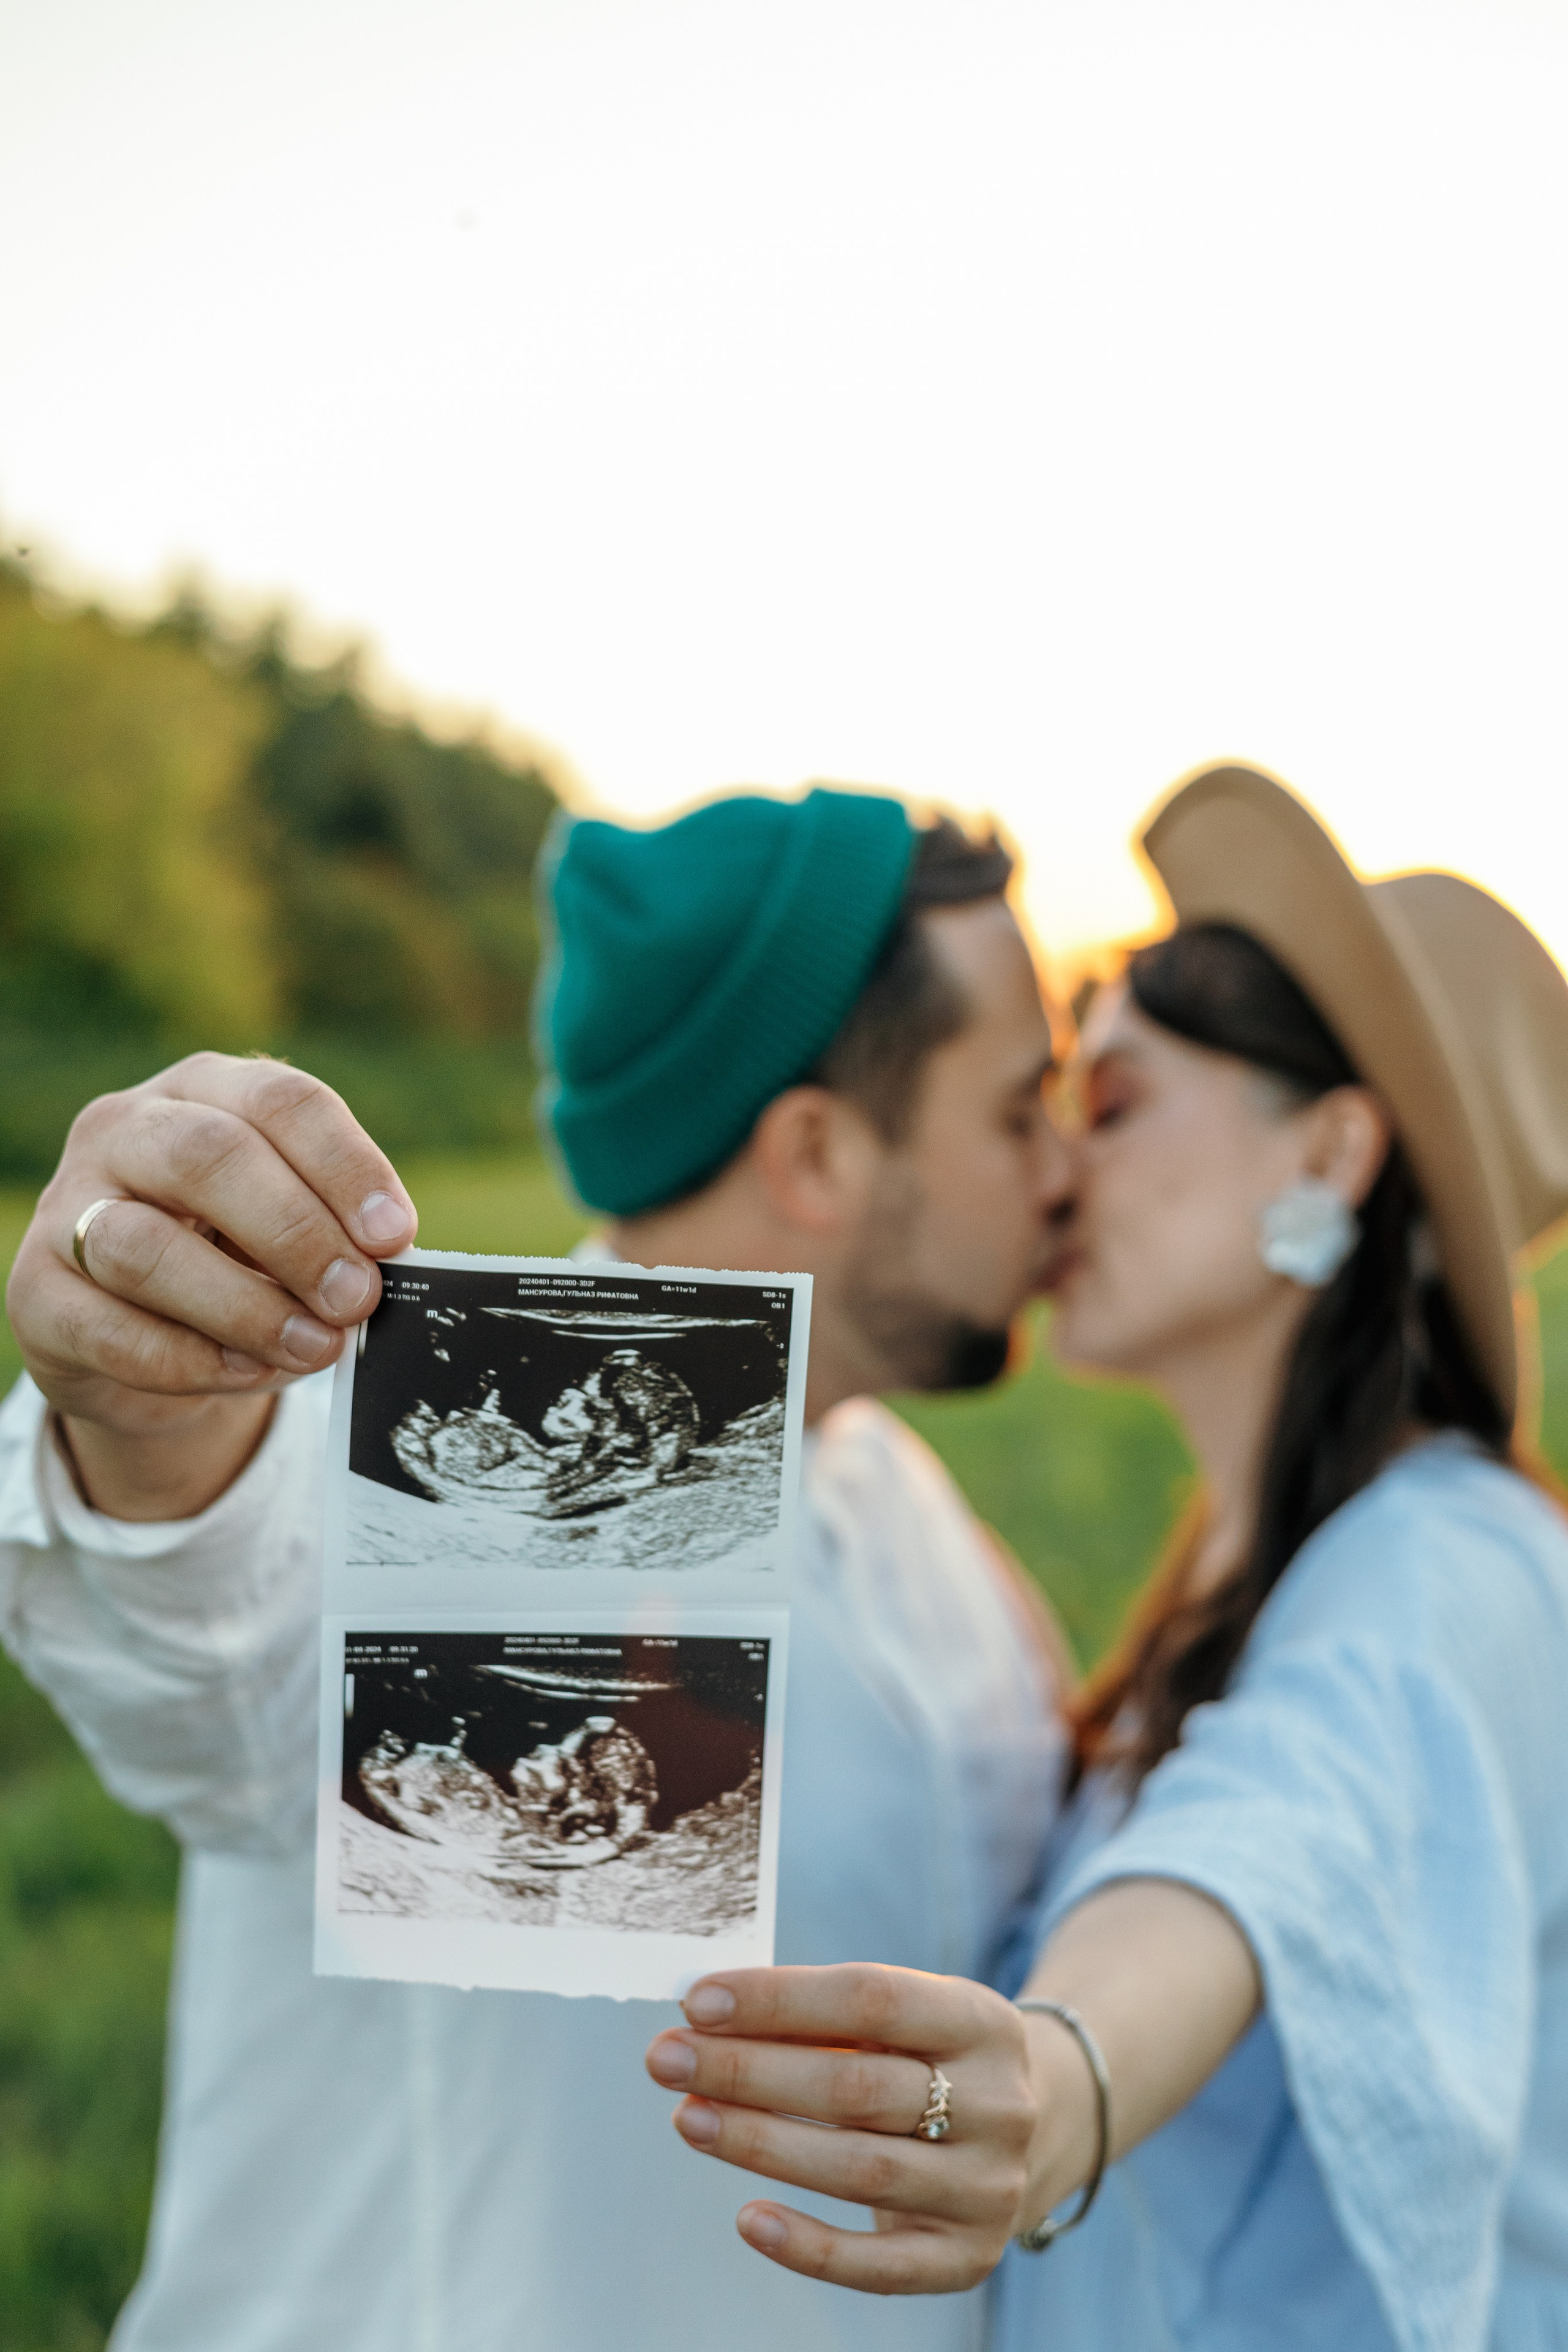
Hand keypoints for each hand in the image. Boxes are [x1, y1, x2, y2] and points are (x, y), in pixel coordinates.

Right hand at [7, 1052, 416, 1515]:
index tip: (395, 1235)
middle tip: (356, 1296)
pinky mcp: (36, 1292)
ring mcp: (67, 1206)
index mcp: (203, 1089)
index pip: (280, 1099)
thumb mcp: (290, 1229)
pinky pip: (109, 1330)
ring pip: (144, 1247)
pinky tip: (250, 1371)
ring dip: (244, 1304)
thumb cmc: (238, 1260)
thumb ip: (333, 1233)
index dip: (345, 1165)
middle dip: (296, 1232)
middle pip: (208, 1157)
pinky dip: (190, 1359)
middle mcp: (125, 1129)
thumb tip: (385, 1266)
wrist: (144, 1339)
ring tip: (316, 1345)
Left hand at [644, 1963, 1043, 2293]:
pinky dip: (809, 2246)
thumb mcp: (904, 2019)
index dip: (779, 1999)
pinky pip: (879, 2265)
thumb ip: (818, 2018)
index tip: (697, 2003)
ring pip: (859, 2169)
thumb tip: (706, 2019)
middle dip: (747, 2071)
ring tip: (687, 2119)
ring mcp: (987, 2186)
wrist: (1037, 2130)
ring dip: (759, 2144)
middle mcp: (999, 2103)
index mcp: (982, 2020)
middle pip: (855, 2087)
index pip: (871, 1997)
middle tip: (667, 2060)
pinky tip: (748, 2218)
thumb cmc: (931, 2058)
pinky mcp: (967, 2258)